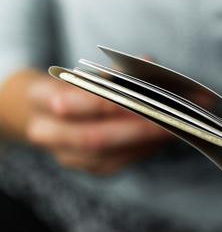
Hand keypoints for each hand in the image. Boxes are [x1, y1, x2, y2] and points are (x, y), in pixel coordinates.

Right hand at [25, 75, 172, 173]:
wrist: (46, 115)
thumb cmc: (71, 87)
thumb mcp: (81, 72)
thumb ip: (113, 70)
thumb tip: (148, 63)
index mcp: (38, 97)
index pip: (68, 101)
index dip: (103, 102)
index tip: (136, 96)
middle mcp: (46, 132)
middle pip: (91, 137)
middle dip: (135, 128)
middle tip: (167, 118)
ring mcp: (67, 155)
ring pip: (109, 155)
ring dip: (145, 142)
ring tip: (174, 127)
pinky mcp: (89, 167)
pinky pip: (118, 163)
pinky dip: (142, 150)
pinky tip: (162, 138)